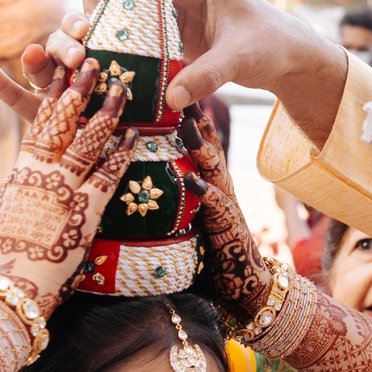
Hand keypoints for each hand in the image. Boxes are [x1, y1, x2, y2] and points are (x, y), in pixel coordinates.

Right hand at [0, 0, 344, 132]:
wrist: (288, 60)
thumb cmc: (271, 46)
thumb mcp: (241, 59)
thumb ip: (208, 75)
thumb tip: (172, 98)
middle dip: (100, 0)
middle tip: (82, 29)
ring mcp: (174, 14)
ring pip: (128, 9)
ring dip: (105, 25)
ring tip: (85, 48)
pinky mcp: (172, 37)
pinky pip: (137, 35)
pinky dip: (120, 46)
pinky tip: (104, 66)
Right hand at [0, 61, 137, 311]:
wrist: (15, 283)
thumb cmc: (8, 251)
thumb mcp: (8, 208)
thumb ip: (21, 183)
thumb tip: (27, 168)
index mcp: (22, 170)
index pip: (38, 122)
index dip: (51, 94)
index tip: (62, 70)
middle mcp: (43, 173)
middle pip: (63, 121)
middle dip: (80, 90)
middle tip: (96, 63)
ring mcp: (65, 189)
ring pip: (87, 141)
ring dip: (106, 113)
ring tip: (121, 89)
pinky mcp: (85, 210)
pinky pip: (107, 175)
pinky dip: (120, 154)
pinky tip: (134, 136)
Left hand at [180, 106, 277, 319]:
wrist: (242, 285)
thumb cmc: (207, 253)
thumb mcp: (183, 217)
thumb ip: (167, 197)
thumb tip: (129, 182)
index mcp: (207, 181)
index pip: (197, 140)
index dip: (185, 112)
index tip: (166, 85)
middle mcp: (218, 186)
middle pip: (207, 142)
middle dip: (194, 115)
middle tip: (178, 85)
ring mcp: (225, 203)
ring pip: (213, 166)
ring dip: (200, 144)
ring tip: (187, 122)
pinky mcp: (228, 226)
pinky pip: (216, 205)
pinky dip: (204, 191)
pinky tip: (191, 180)